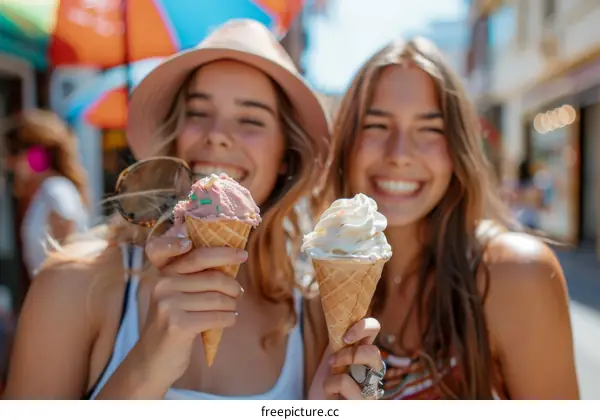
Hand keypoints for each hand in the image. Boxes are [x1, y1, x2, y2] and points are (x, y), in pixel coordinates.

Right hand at [133, 234, 246, 386]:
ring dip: (232, 305)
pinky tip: (229, 320)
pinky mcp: (177, 325)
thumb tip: (233, 261)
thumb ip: (195, 277)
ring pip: (218, 299)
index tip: (242, 254)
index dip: (222, 252)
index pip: (198, 255)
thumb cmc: (173, 324)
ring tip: (232, 309)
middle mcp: (163, 284)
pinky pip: (217, 316)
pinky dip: (229, 319)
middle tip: (239, 293)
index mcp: (164, 272)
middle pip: (213, 278)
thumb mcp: (177, 295)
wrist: (152, 361)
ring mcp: (168, 304)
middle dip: (233, 286)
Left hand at [309, 318, 382, 399]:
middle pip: (374, 351)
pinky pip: (348, 383)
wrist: (316, 407)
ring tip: (331, 374)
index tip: (345, 336)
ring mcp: (371, 390)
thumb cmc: (324, 387)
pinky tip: (329, 394)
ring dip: (344, 363)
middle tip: (333, 360)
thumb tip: (337, 311)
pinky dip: (331, 384)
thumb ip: (338, 341)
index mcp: (364, 355)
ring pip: (371, 361)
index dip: (364, 325)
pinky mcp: (364, 403)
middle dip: (351, 352)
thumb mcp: (331, 358)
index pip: (374, 328)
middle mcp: (372, 371)